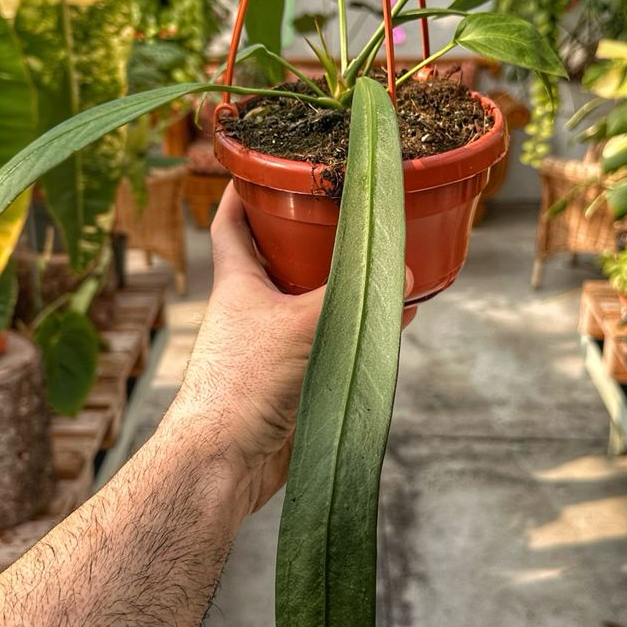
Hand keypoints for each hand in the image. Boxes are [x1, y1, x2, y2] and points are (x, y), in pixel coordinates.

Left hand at [168, 187, 416, 522]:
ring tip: (387, 268)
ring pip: (310, 305)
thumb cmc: (243, 385)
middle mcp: (251, 310)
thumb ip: (354, 299)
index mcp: (238, 282)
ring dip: (345, 290)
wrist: (223, 462)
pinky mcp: (290, 384)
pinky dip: (358, 334)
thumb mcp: (303, 326)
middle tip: (352, 215)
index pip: (231, 223)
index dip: (242, 191)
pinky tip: (391, 329)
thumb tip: (403, 277)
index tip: (264, 165)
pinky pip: (328, 347)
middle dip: (314, 238)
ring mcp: (269, 348)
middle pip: (280, 260)